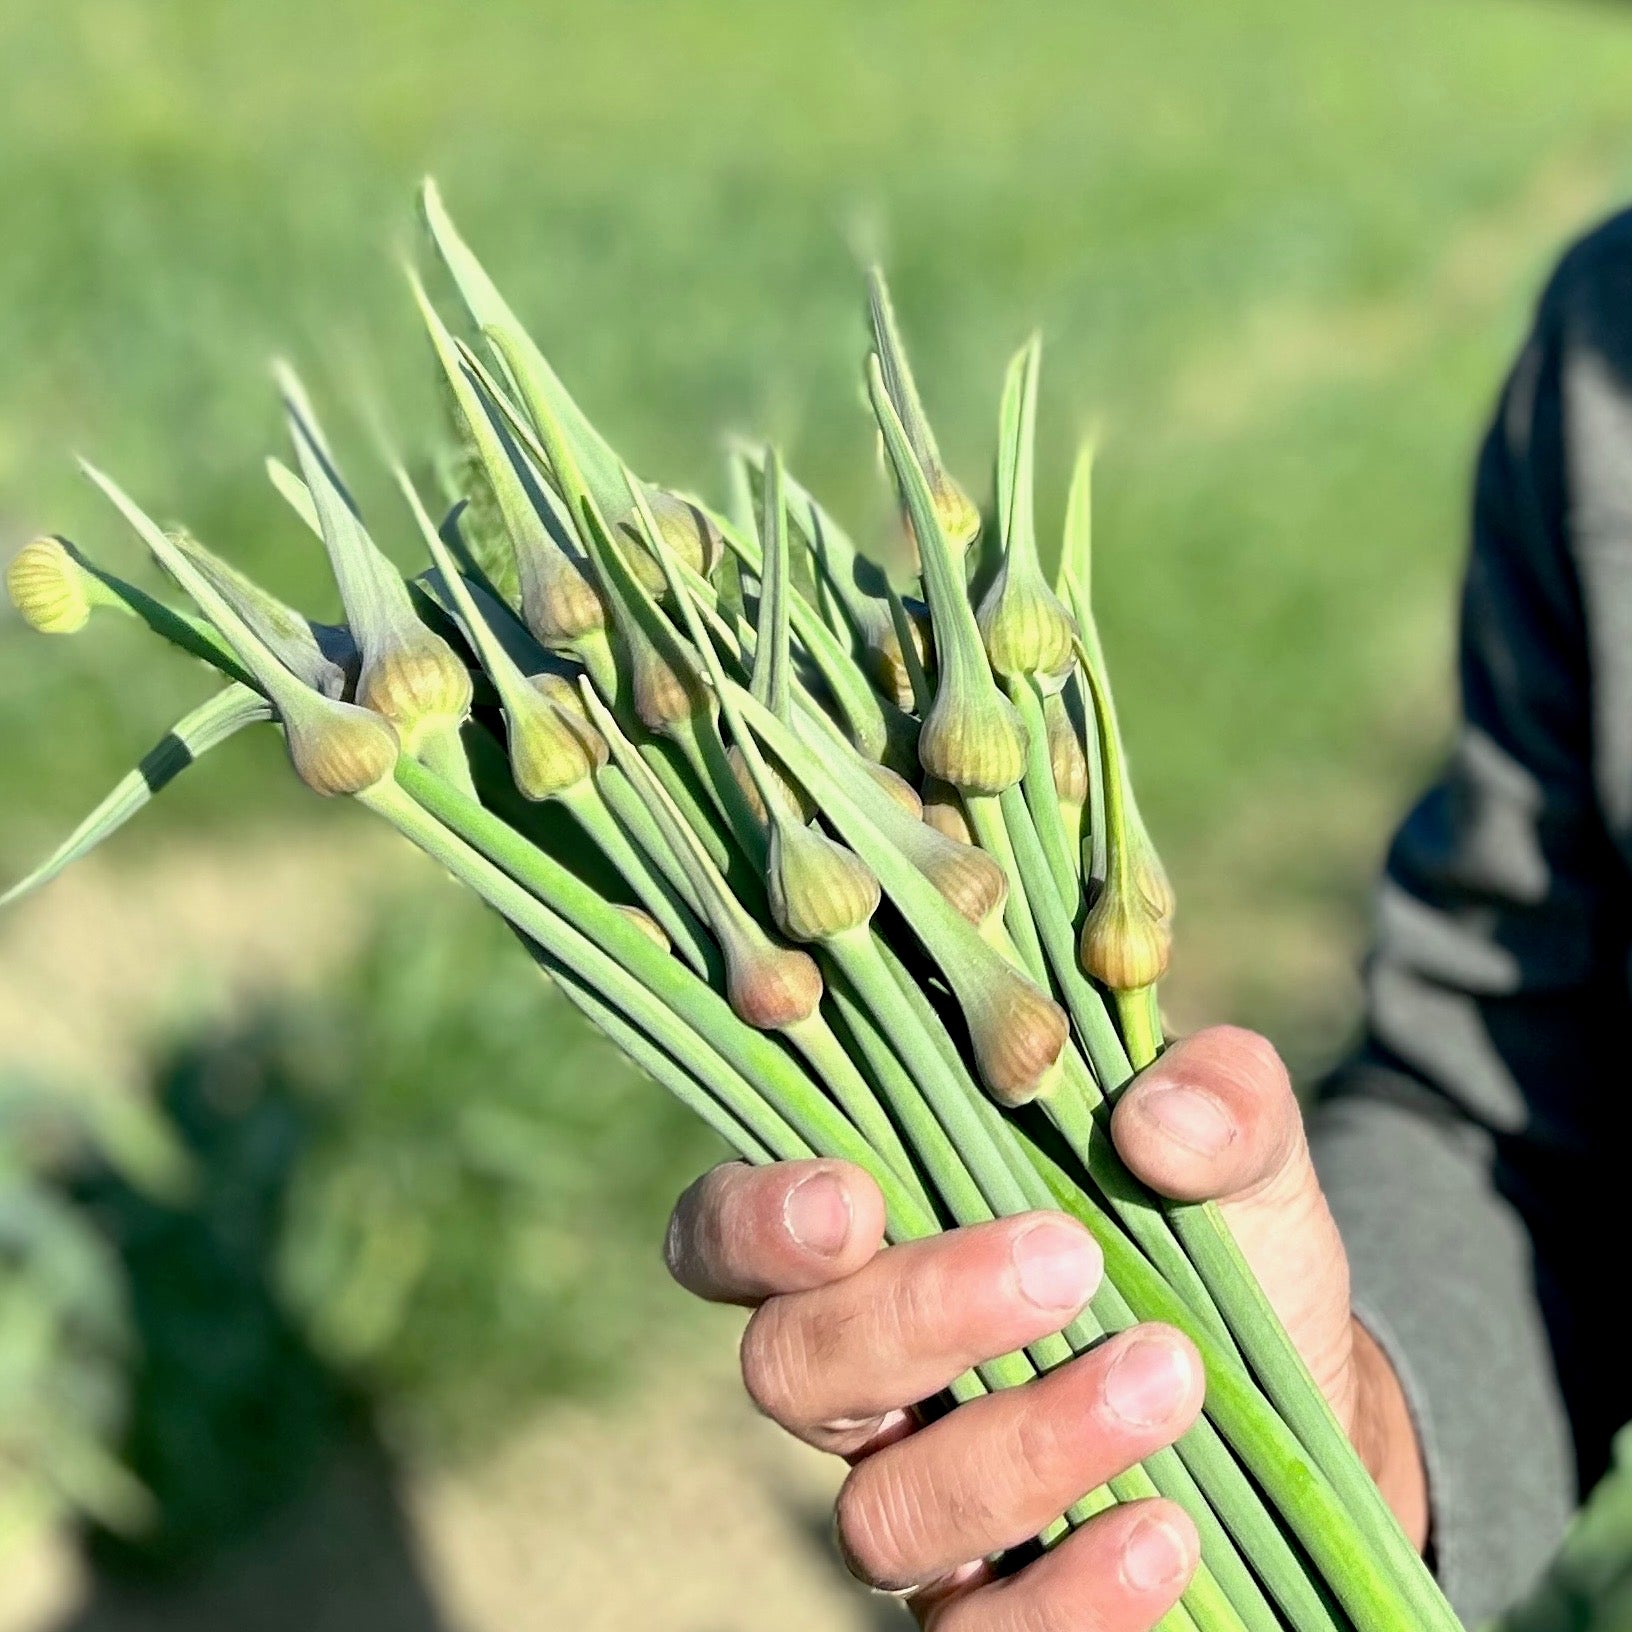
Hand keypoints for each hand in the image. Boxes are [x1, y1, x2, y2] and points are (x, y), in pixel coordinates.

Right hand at [662, 1026, 1427, 1626]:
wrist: (1306, 1404)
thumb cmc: (1222, 1244)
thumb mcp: (1238, 1153)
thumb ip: (1217, 1099)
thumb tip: (1158, 1124)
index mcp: (874, 1242)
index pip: (725, 1235)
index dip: (750, 1225)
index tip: (852, 1197)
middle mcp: (866, 1381)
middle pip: (790, 1367)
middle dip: (917, 1315)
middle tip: (1068, 1260)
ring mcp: (923, 1503)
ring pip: (883, 1515)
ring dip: (1024, 1445)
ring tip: (1166, 1375)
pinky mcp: (994, 1614)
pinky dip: (1073, 1592)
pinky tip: (1168, 1526)